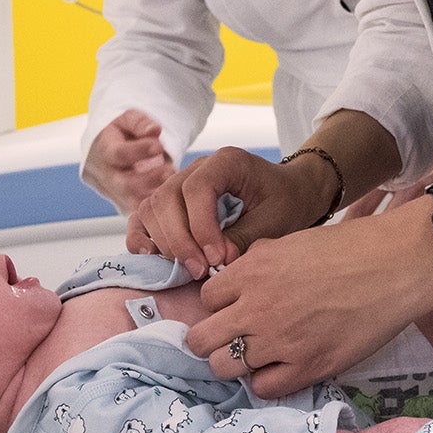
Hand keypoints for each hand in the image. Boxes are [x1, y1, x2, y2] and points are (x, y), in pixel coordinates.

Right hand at [85, 110, 173, 211]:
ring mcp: (110, 192)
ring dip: (153, 194)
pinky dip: (152, 205)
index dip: (138, 151)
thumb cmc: (120, 133)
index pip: (117, 154)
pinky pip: (136, 210)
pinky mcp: (120, 204)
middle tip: (169, 171)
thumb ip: (141, 123)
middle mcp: (103, 174)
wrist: (105, 149)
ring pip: (130, 202)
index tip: (159, 146)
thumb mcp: (128, 119)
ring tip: (171, 181)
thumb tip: (154, 130)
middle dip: (149, 179)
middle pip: (123, 185)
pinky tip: (165, 195)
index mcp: (102, 149)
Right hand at [125, 145, 338, 275]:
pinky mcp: (172, 202)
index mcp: (226, 161)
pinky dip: (143, 236)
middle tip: (201, 271)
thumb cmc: (285, 202)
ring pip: (153, 207)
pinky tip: (153, 256)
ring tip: (192, 269)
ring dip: (166, 243)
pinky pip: (145, 216)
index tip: (216, 257)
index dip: (200, 226)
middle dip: (181, 240)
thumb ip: (243, 238)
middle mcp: (198, 167)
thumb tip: (214, 260)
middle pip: (167, 198)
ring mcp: (181, 182)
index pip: (197, 188)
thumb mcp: (274, 221)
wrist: (289, 194)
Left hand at [186, 201, 432, 398]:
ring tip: (255, 355)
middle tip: (232, 337)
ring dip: (234, 363)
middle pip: (202, 340)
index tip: (234, 307)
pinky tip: (281, 367)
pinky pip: (263, 388)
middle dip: (212, 339)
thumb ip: (258, 260)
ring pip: (224, 368)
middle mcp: (256, 308)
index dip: (219, 304)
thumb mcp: (291, 241)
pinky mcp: (307, 368)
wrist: (394, 265)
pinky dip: (266, 380)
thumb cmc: (349, 248)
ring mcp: (280, 341)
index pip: (205, 298)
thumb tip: (240, 275)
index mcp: (251, 271)